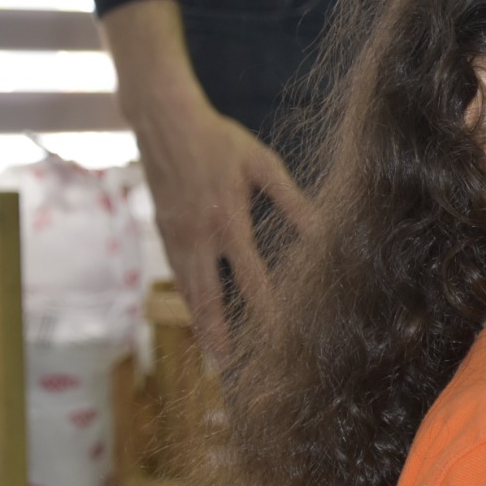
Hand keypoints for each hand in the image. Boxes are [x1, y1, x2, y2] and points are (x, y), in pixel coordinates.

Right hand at [135, 98, 307, 359]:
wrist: (163, 121)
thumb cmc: (220, 140)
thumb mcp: (261, 165)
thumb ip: (291, 200)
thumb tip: (323, 229)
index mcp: (226, 218)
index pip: (249, 273)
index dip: (265, 305)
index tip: (279, 333)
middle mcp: (197, 234)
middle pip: (207, 294)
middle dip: (218, 331)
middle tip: (229, 364)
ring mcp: (174, 235)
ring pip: (186, 288)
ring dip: (200, 321)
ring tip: (214, 352)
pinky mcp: (162, 231)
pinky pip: (176, 273)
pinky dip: (187, 298)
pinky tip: (198, 312)